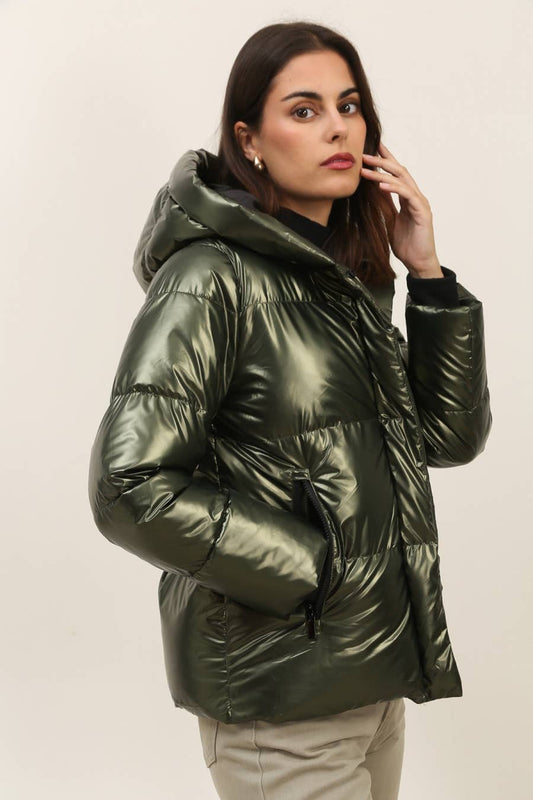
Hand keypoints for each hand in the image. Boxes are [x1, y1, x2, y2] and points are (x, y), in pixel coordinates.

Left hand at [361, 142, 442, 277]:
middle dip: (382, 161)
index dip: (385, 160)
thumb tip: (374, 195)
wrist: (419, 263)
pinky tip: (381, 186)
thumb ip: (386, 207)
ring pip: (402, 181)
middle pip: (400, 171)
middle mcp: (416, 197)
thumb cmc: (407, 245)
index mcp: (408, 198)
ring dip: (383, 174)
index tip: (372, 148)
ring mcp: (420, 203)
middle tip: (365, 154)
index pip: (396, 174)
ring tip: (366, 169)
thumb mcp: (391, 222)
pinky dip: (394, 189)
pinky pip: (407, 196)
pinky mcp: (422, 213)